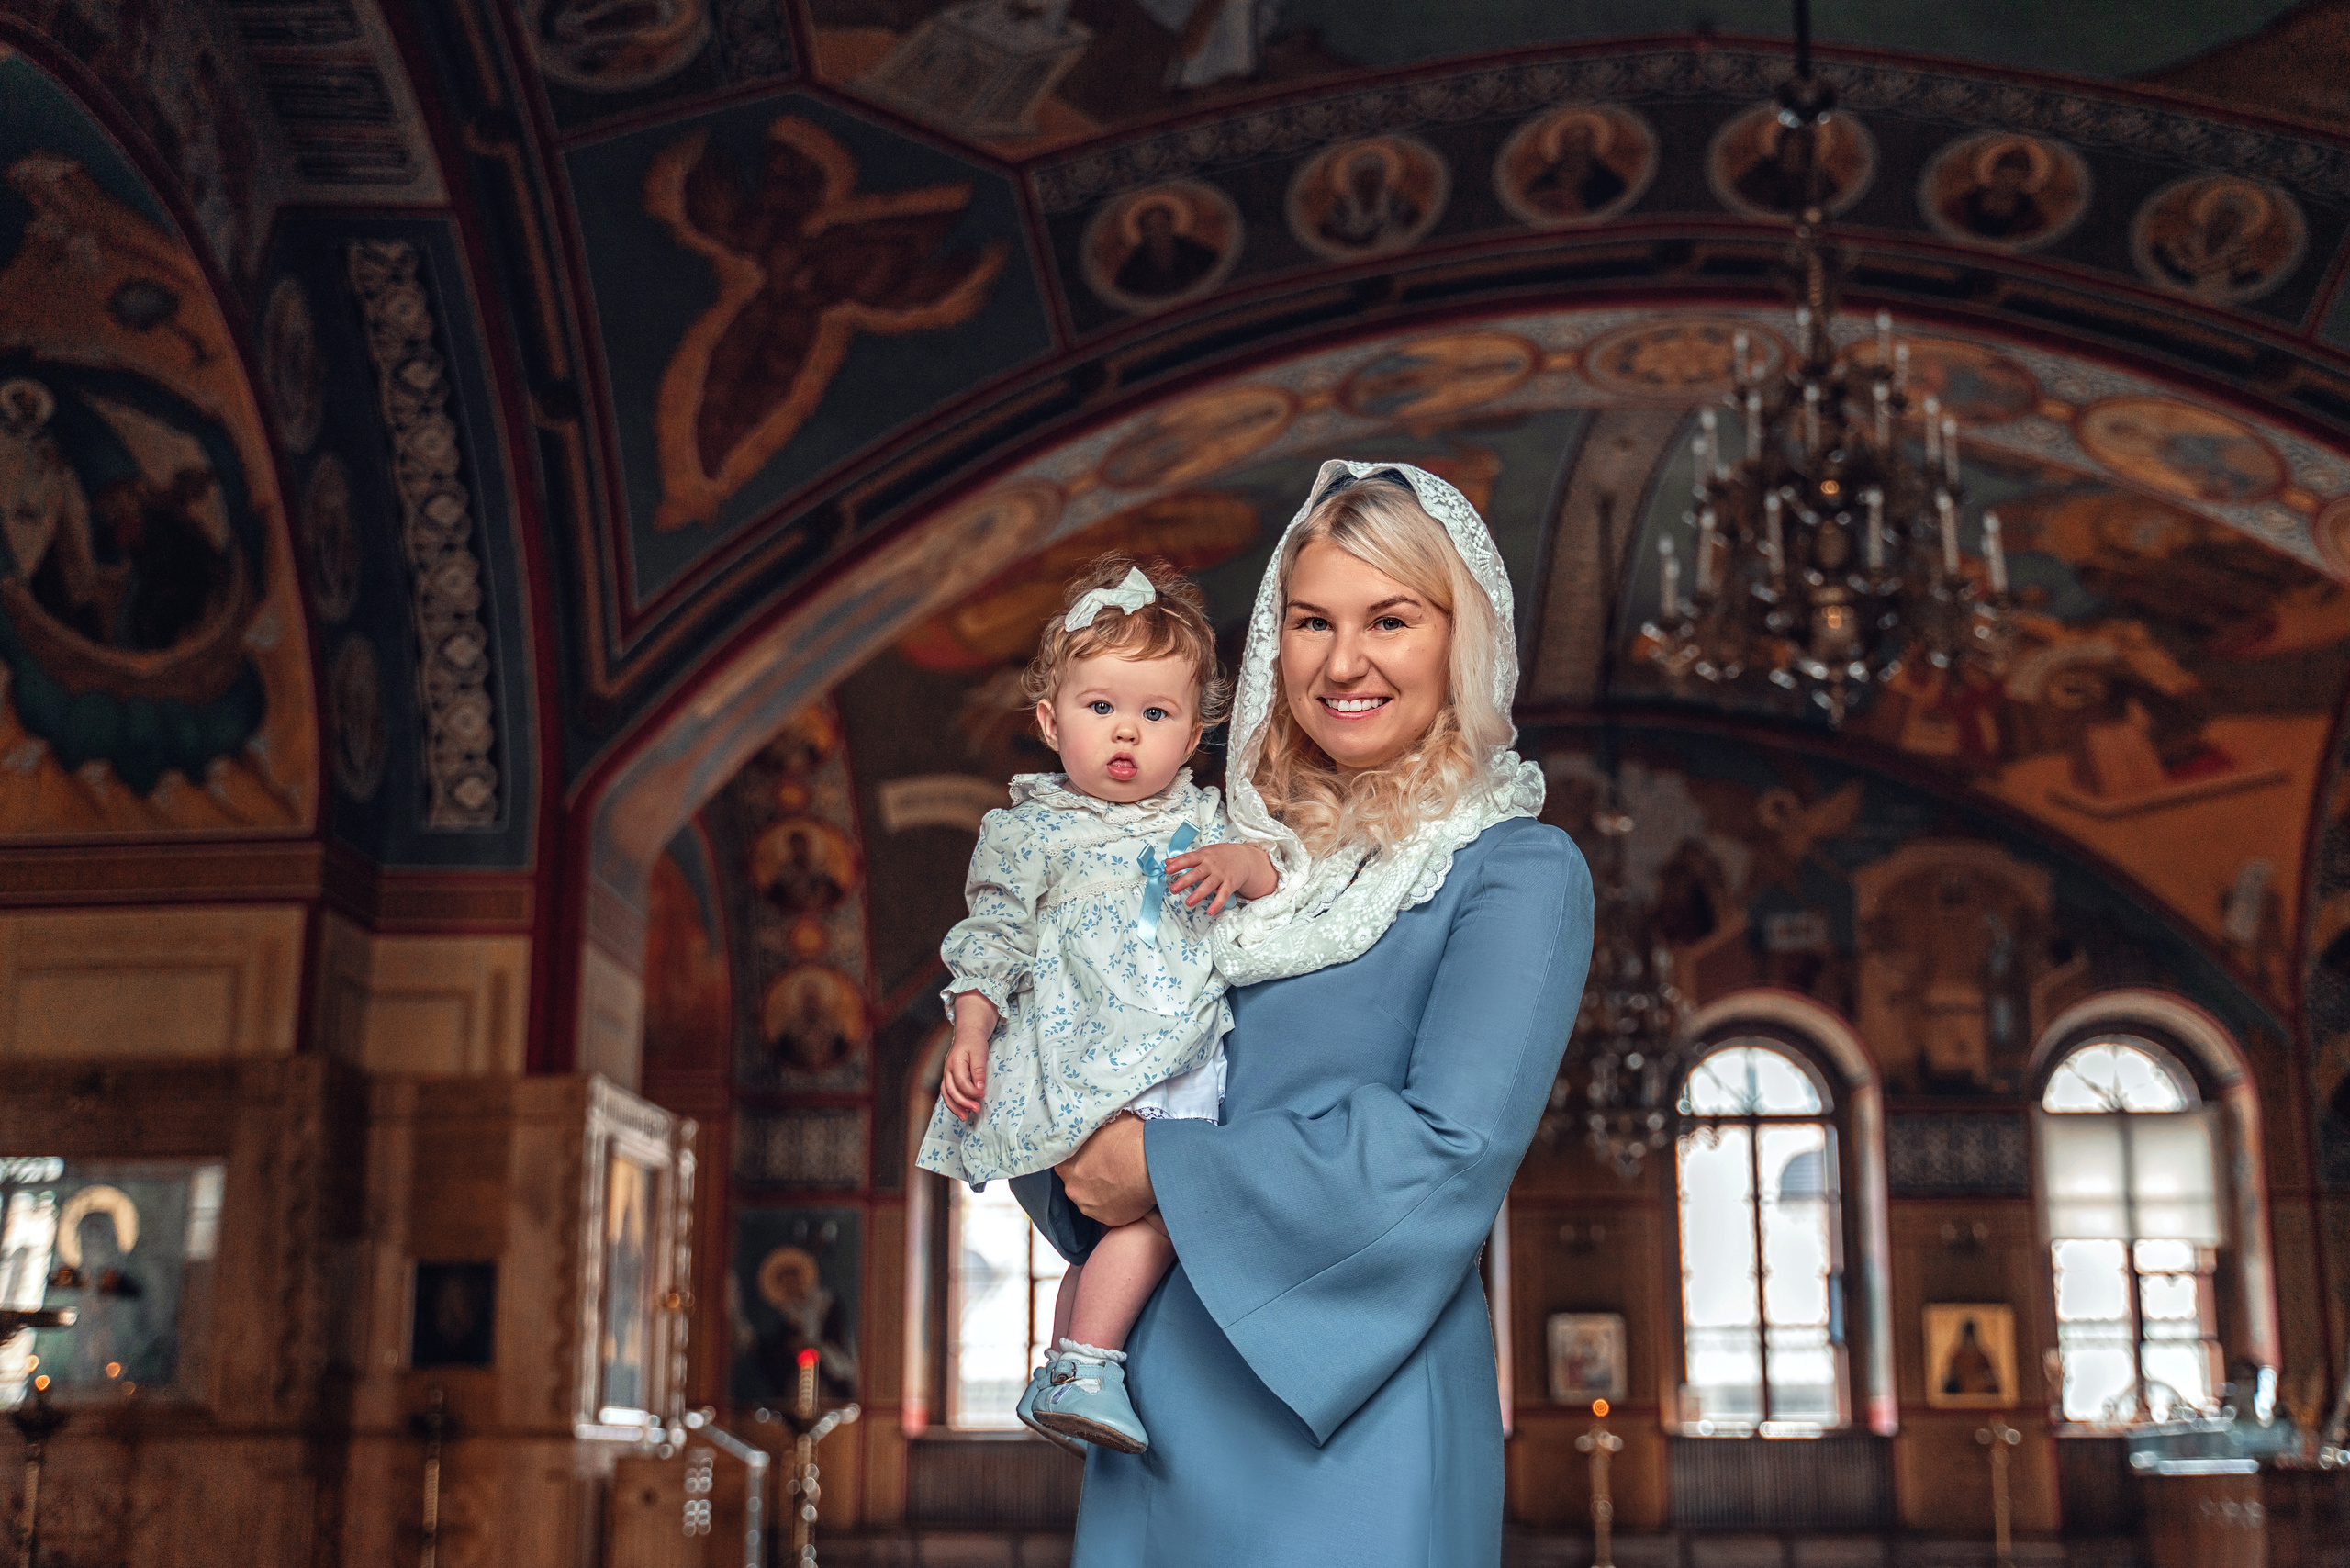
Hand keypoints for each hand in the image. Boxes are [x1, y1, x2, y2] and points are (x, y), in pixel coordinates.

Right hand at [940, 991, 998, 1120]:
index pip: (961, 1081)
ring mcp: (946, 1074)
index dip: (971, 1091)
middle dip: (963, 1102)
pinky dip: (952, 1103)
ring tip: (964, 1117)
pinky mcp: (949, 1077)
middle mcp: (947, 1069)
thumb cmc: (975, 1042)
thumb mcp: (980, 1053)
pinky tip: (961, 1110)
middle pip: (951, 1090)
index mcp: (955, 1062)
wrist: (968, 1033)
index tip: (982, 1095)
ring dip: (954, 1107)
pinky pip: (947, 1093)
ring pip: (946, 1094)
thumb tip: (979, 1089)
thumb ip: (979, 1070)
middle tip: (976, 1110)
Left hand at [1056, 1115, 1154, 1226]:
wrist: (1151, 1164)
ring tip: (1120, 1180)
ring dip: (1102, 1192)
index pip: (1064, 1162)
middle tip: (1107, 1167)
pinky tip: (1128, 1192)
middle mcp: (1073, 1188)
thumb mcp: (1105, 1124)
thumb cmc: (1128, 1140)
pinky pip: (1109, 1211)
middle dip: (1089, 1176)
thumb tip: (1094, 1127)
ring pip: (1092, 1199)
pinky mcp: (1108, 1220)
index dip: (1077, 1157)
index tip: (1091, 1154)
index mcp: (1066, 1165)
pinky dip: (1116, 1204)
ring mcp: (1090, 1207)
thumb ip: (1092, 1132)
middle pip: (1077, 1182)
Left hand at [1164, 842, 1278, 914]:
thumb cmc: (1219, 856)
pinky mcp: (1230, 884)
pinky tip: (1210, 912)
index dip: (1177, 864)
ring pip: (1209, 885)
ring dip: (1199, 894)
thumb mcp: (1203, 853)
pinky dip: (1217, 904)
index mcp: (1203, 856)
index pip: (1188, 859)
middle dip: (1185, 881)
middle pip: (1197, 873)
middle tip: (1173, 889)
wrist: (1244, 858)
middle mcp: (1211, 865)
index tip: (1167, 870)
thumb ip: (1184, 858)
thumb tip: (1167, 861)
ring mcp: (1221, 875)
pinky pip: (1223, 895)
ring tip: (1188, 903)